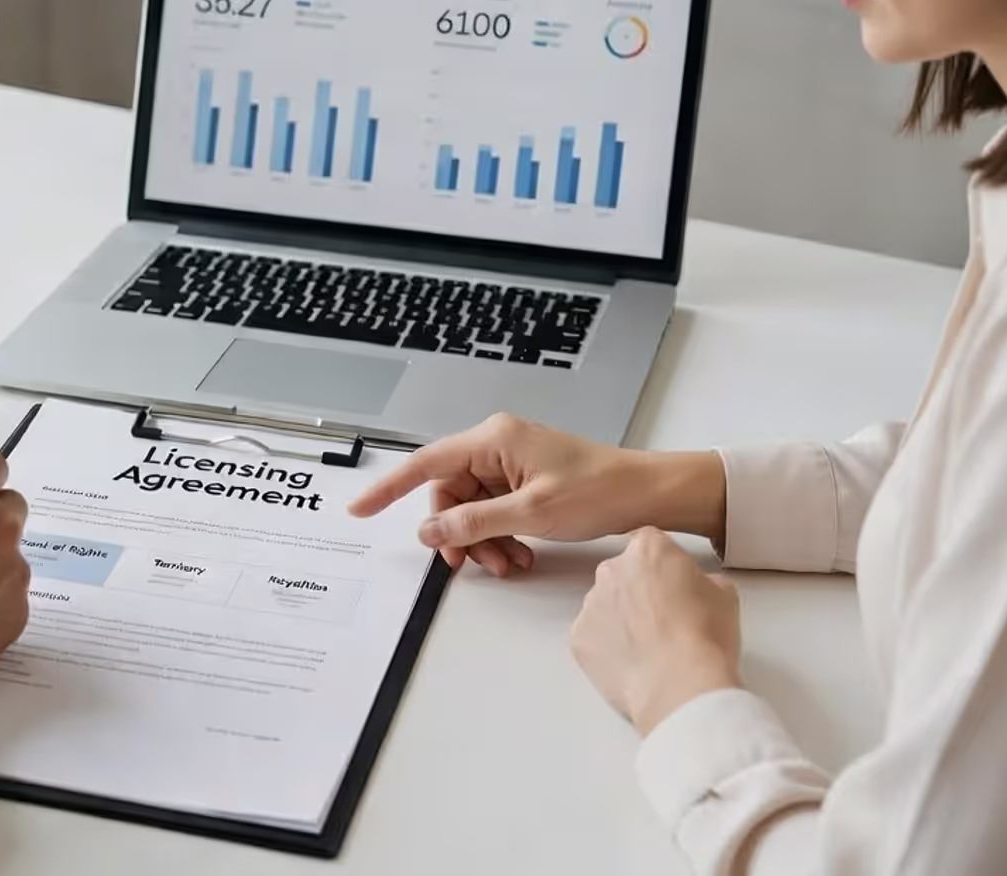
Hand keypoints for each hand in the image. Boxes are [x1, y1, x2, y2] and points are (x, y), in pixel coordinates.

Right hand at [349, 413, 726, 577]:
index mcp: (492, 440)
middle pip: (449, 493)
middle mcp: (496, 445)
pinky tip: (519, 556)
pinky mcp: (525, 479)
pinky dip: (500, 536)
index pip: (425, 463)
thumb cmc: (599, 490)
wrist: (647, 493)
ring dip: (482, 540)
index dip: (389, 488)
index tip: (360, 509)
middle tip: (472, 566)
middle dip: (458, 533)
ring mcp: (511, 462)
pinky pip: (494, 510)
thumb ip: (473, 522)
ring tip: (508, 565)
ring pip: (472, 508)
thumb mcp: (530, 514)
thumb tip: (431, 532)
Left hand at [570, 527, 741, 735]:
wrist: (680, 686)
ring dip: (623, 619)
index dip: (668, 568)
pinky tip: (634, 663)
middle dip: (641, 591)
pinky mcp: (578, 637)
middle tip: (667, 620)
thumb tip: (696, 588)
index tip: (678, 587)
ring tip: (652, 648)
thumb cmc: (703, 639)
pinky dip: (608, 647)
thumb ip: (702, 578)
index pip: (652, 545)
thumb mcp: (725, 595)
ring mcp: (590, 604)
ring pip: (606, 605)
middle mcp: (612, 570)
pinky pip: (593, 636)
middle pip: (625, 573)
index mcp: (648, 549)